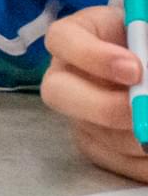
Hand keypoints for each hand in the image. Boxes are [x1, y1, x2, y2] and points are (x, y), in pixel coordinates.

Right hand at [43, 5, 147, 182]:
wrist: (145, 69)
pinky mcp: (95, 144)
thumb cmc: (144, 43)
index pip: (62, 39)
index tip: (134, 69)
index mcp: (75, 37)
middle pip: (57, 93)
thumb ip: (144, 47)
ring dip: (137, 137)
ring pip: (97, 134)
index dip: (92, 56)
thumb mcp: (144, 34)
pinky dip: (144, 161)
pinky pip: (115, 160)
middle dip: (105, 107)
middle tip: (146, 113)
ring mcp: (77, 113)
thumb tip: (145, 75)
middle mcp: (66, 76)